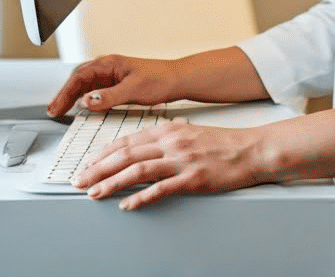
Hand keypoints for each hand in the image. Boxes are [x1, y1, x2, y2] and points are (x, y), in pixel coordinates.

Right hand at [46, 55, 180, 117]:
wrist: (177, 80)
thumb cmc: (160, 79)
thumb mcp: (133, 90)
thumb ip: (109, 96)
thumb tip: (87, 100)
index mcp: (108, 64)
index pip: (79, 77)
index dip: (64, 93)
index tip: (56, 107)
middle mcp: (107, 67)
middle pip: (78, 80)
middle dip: (63, 95)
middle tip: (53, 111)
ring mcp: (111, 76)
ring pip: (84, 85)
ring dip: (71, 97)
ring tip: (60, 110)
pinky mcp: (116, 84)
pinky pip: (94, 91)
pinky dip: (83, 99)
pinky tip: (80, 108)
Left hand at [74, 121, 268, 209]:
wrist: (254, 150)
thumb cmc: (225, 143)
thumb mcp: (192, 132)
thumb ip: (169, 136)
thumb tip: (151, 141)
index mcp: (169, 129)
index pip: (127, 141)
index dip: (103, 153)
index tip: (88, 163)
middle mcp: (171, 142)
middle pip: (126, 155)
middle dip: (98, 168)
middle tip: (80, 180)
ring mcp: (182, 160)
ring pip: (137, 170)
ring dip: (111, 182)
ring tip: (95, 192)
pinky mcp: (193, 179)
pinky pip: (161, 189)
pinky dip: (140, 197)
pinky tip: (127, 205)